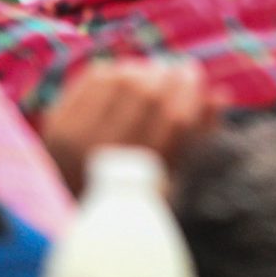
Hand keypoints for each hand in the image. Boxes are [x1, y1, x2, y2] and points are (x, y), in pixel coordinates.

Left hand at [41, 58, 219, 191]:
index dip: (190, 90)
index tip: (198, 74)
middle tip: (179, 67)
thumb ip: (199, 137)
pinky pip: (93, 77)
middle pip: (146, 95)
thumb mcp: (173, 176)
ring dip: (144, 69)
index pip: (173, 119)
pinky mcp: (55, 124)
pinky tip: (128, 75)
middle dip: (169, 74)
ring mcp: (71, 140)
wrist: (79, 209)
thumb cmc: (136, 193)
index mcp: (137, 179)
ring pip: (119, 79)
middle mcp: (102, 159)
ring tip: (155, 72)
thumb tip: (220, 94)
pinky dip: (115, 70)